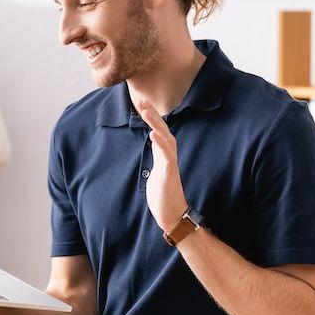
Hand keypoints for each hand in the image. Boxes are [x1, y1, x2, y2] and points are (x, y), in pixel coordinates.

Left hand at [136, 99, 187, 231]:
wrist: (172, 213)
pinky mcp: (170, 172)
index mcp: (164, 154)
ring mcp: (170, 163)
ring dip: (155, 124)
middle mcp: (169, 155)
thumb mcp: (156, 169)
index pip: (158, 130)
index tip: (142, 103)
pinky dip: (160, 143)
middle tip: (142, 100)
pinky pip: (166, 155)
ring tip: (146, 111)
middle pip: (162, 129)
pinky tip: (153, 134)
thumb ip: (156, 155)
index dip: (151, 117)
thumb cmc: (163, 193)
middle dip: (152, 115)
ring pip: (165, 138)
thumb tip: (153, 143)